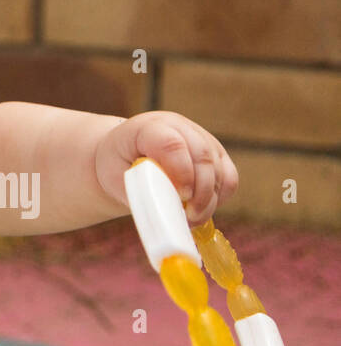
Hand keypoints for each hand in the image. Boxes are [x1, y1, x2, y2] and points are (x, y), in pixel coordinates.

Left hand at [95, 110, 237, 224]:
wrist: (123, 154)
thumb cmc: (117, 166)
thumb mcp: (116, 178)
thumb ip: (139, 194)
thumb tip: (165, 215)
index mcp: (148, 127)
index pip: (171, 143)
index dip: (180, 171)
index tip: (180, 196)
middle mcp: (178, 127)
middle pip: (202, 156)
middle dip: (201, 192)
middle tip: (189, 217)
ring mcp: (200, 137)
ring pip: (220, 169)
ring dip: (210, 200)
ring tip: (190, 218)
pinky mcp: (215, 153)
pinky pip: (229, 178)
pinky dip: (220, 198)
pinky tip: (201, 209)